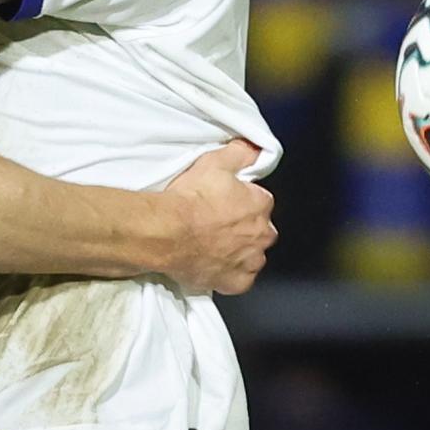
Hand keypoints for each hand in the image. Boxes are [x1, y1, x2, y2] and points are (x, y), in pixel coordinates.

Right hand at [161, 140, 275, 294]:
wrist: (168, 231)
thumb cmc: (191, 198)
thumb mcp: (215, 162)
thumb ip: (240, 154)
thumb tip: (254, 148)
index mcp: (260, 205)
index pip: (260, 201)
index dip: (242, 200)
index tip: (225, 201)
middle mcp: (261, 235)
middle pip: (260, 230)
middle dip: (245, 227)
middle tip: (218, 223)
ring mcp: (249, 260)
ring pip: (252, 256)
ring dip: (240, 251)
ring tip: (214, 244)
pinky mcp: (234, 282)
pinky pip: (240, 280)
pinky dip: (231, 274)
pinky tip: (217, 265)